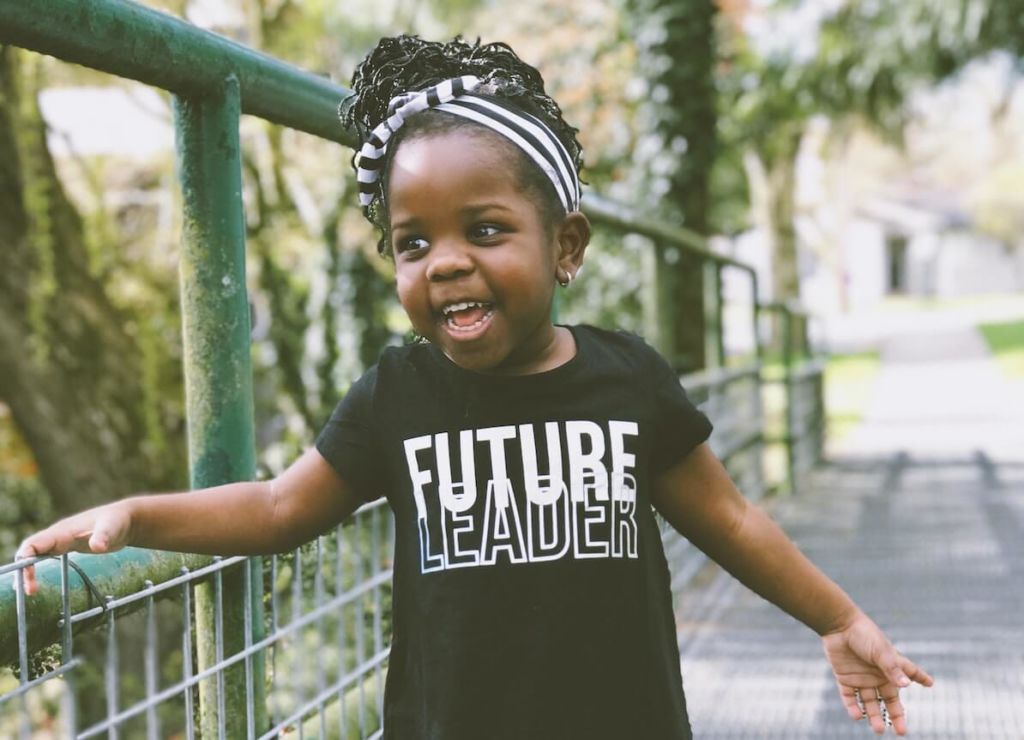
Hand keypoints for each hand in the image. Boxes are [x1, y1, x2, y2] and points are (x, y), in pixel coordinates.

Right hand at [14, 502, 132, 595]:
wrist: (125, 519)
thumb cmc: (117, 521)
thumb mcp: (112, 528)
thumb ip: (104, 535)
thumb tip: (97, 546)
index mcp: (63, 531)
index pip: (35, 543)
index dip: (26, 559)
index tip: (29, 578)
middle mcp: (58, 535)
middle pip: (30, 551)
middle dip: (24, 570)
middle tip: (30, 591)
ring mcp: (61, 540)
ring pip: (35, 554)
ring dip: (28, 571)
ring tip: (30, 591)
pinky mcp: (67, 546)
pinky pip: (45, 556)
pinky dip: (37, 569)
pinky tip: (36, 584)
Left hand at [822, 613, 932, 734]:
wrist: (837, 625)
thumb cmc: (863, 634)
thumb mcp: (880, 651)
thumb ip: (892, 669)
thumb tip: (906, 685)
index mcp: (891, 665)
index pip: (909, 673)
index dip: (920, 677)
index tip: (930, 683)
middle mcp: (877, 674)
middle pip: (889, 698)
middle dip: (896, 714)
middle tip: (901, 731)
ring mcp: (861, 677)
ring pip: (870, 702)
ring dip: (874, 715)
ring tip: (878, 729)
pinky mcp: (845, 678)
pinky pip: (850, 697)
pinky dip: (853, 707)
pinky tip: (857, 715)